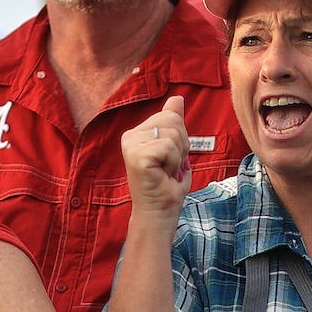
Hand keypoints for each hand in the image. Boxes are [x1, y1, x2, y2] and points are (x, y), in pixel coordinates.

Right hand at [121, 96, 191, 218]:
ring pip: (173, 134)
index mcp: (136, 133)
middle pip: (172, 120)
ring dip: (178, 157)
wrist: (159, 214)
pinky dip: (174, 163)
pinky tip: (163, 175)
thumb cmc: (167, 186)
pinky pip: (169, 147)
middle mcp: (130, 136)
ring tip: (167, 172)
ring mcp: (131, 145)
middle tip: (170, 167)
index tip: (171, 160)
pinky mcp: (137, 156)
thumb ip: (173, 123)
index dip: (181, 139)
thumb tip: (177, 98)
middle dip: (181, 145)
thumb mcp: (175, 150)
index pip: (170, 116)